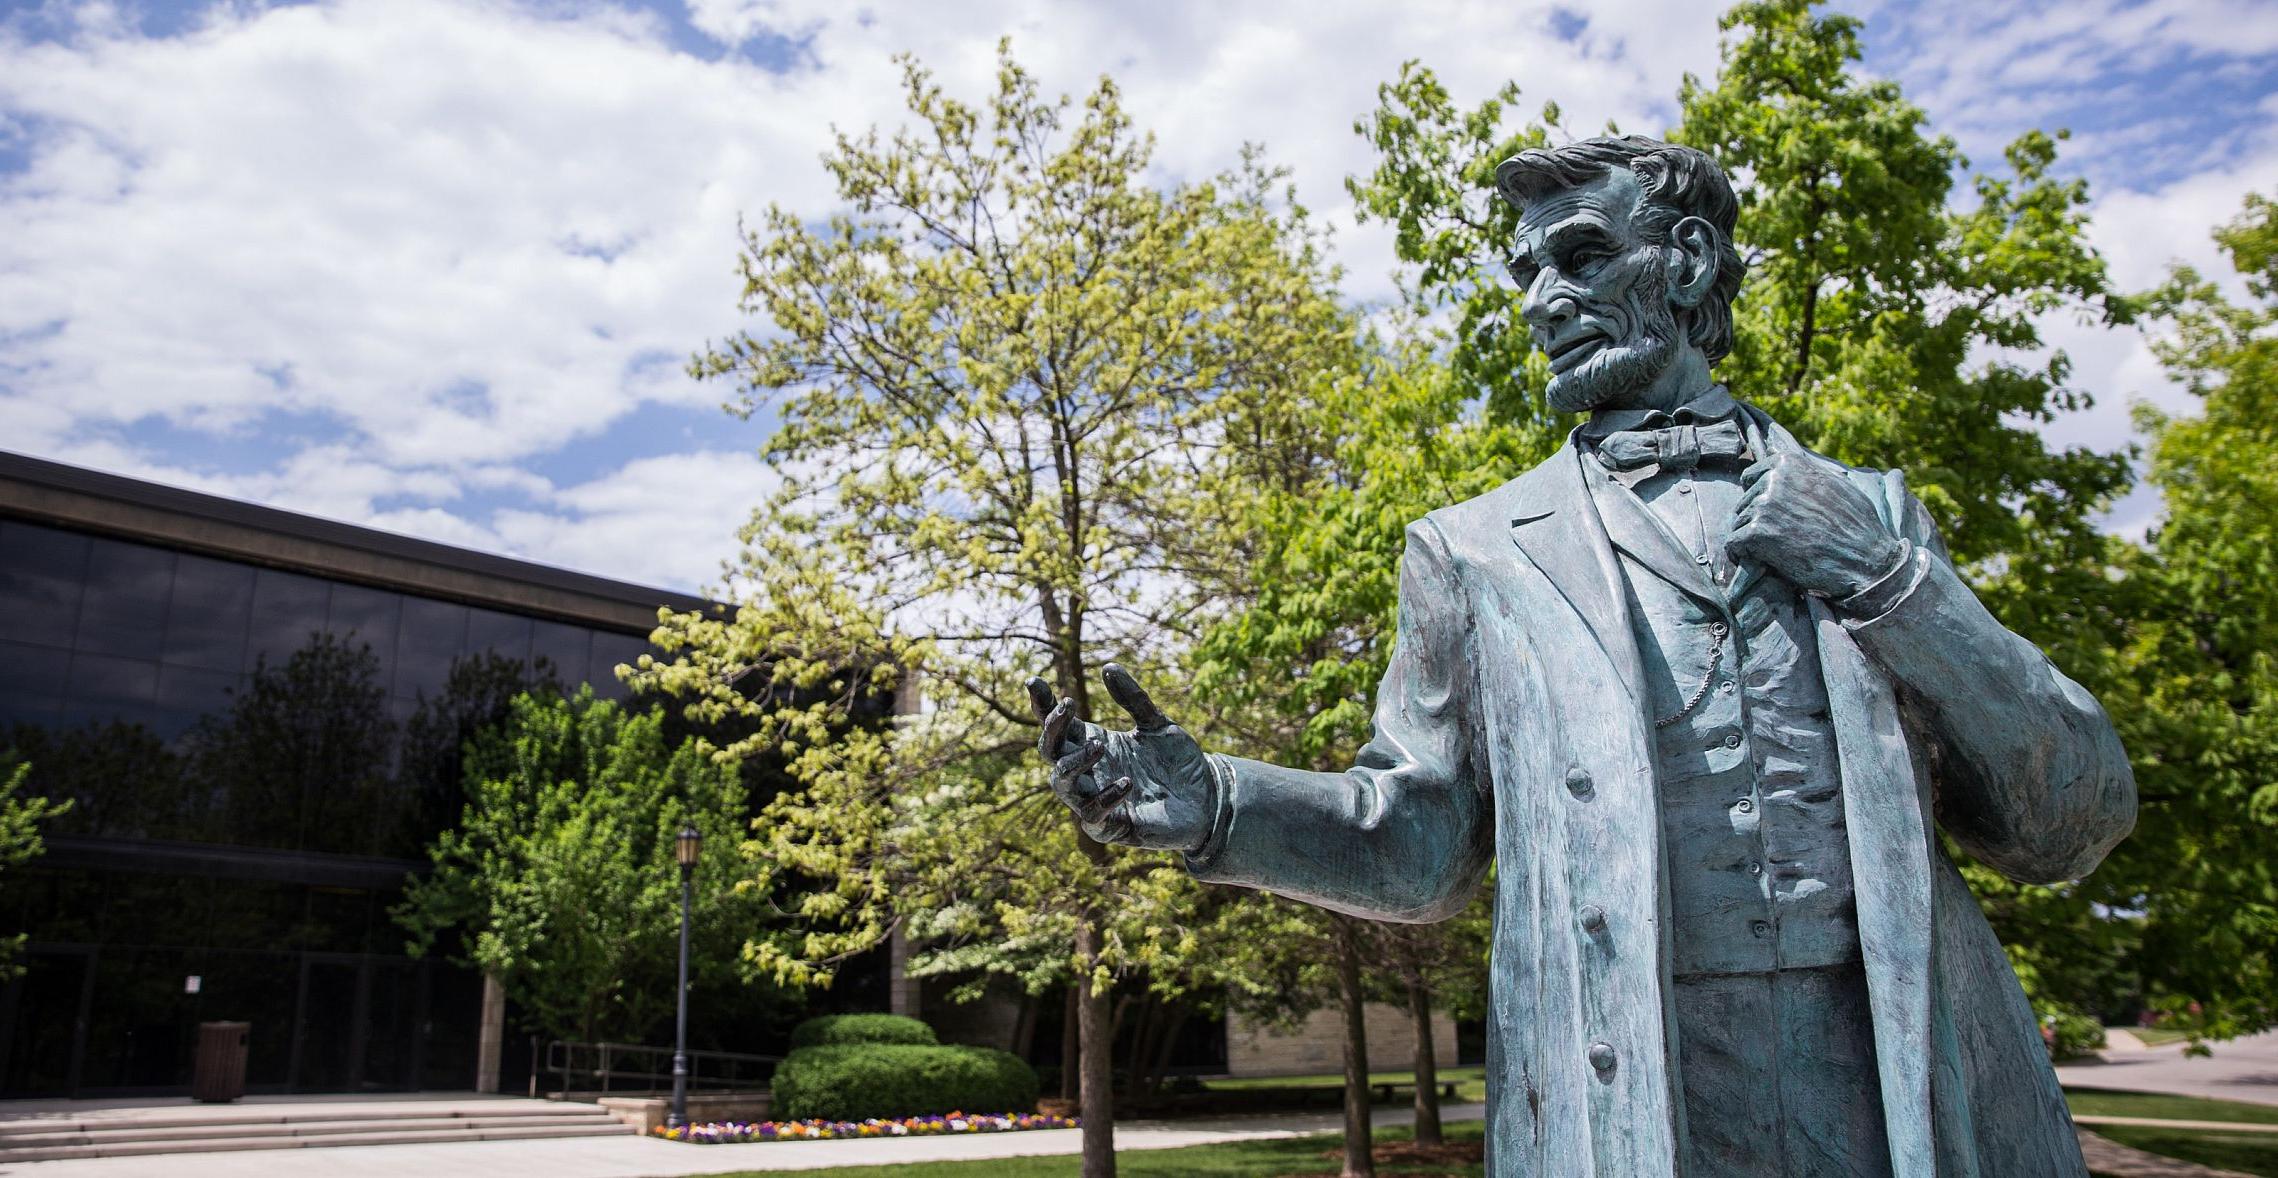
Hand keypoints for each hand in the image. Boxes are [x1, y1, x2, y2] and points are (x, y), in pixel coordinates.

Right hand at [1026, 664, 1216, 852]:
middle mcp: (1090, 772)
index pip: (1058, 726)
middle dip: (1053, 728)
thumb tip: (1108, 667)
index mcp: (1095, 744)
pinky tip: (1127, 783)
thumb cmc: (1179, 764)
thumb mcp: (1158, 725)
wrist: (1209, 800)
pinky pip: (1091, 816)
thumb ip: (1134, 699)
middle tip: (1070, 706)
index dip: (1043, 705)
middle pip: (1051, 751)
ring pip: (1061, 784)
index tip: (1034, 681)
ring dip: (1074, 762)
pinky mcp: (1113, 827)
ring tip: (1101, 745)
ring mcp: (1097, 800)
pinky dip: (1104, 799)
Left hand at [1726, 452, 1905, 599]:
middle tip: (1783, 537)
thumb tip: (1780, 451)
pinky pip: (1733, 543)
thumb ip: (1803, 471)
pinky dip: (1741, 555)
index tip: (1771, 514)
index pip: (1751, 476)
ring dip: (1752, 539)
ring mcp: (1763, 505)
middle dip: (1758, 520)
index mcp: (1788, 463)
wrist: (1866, 559)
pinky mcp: (1757, 532)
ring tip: (1780, 549)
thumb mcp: (1832, 483)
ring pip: (1739, 523)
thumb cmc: (1855, 524)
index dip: (1758, 497)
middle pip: (1744, 502)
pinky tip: (1759, 562)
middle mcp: (1772, 479)